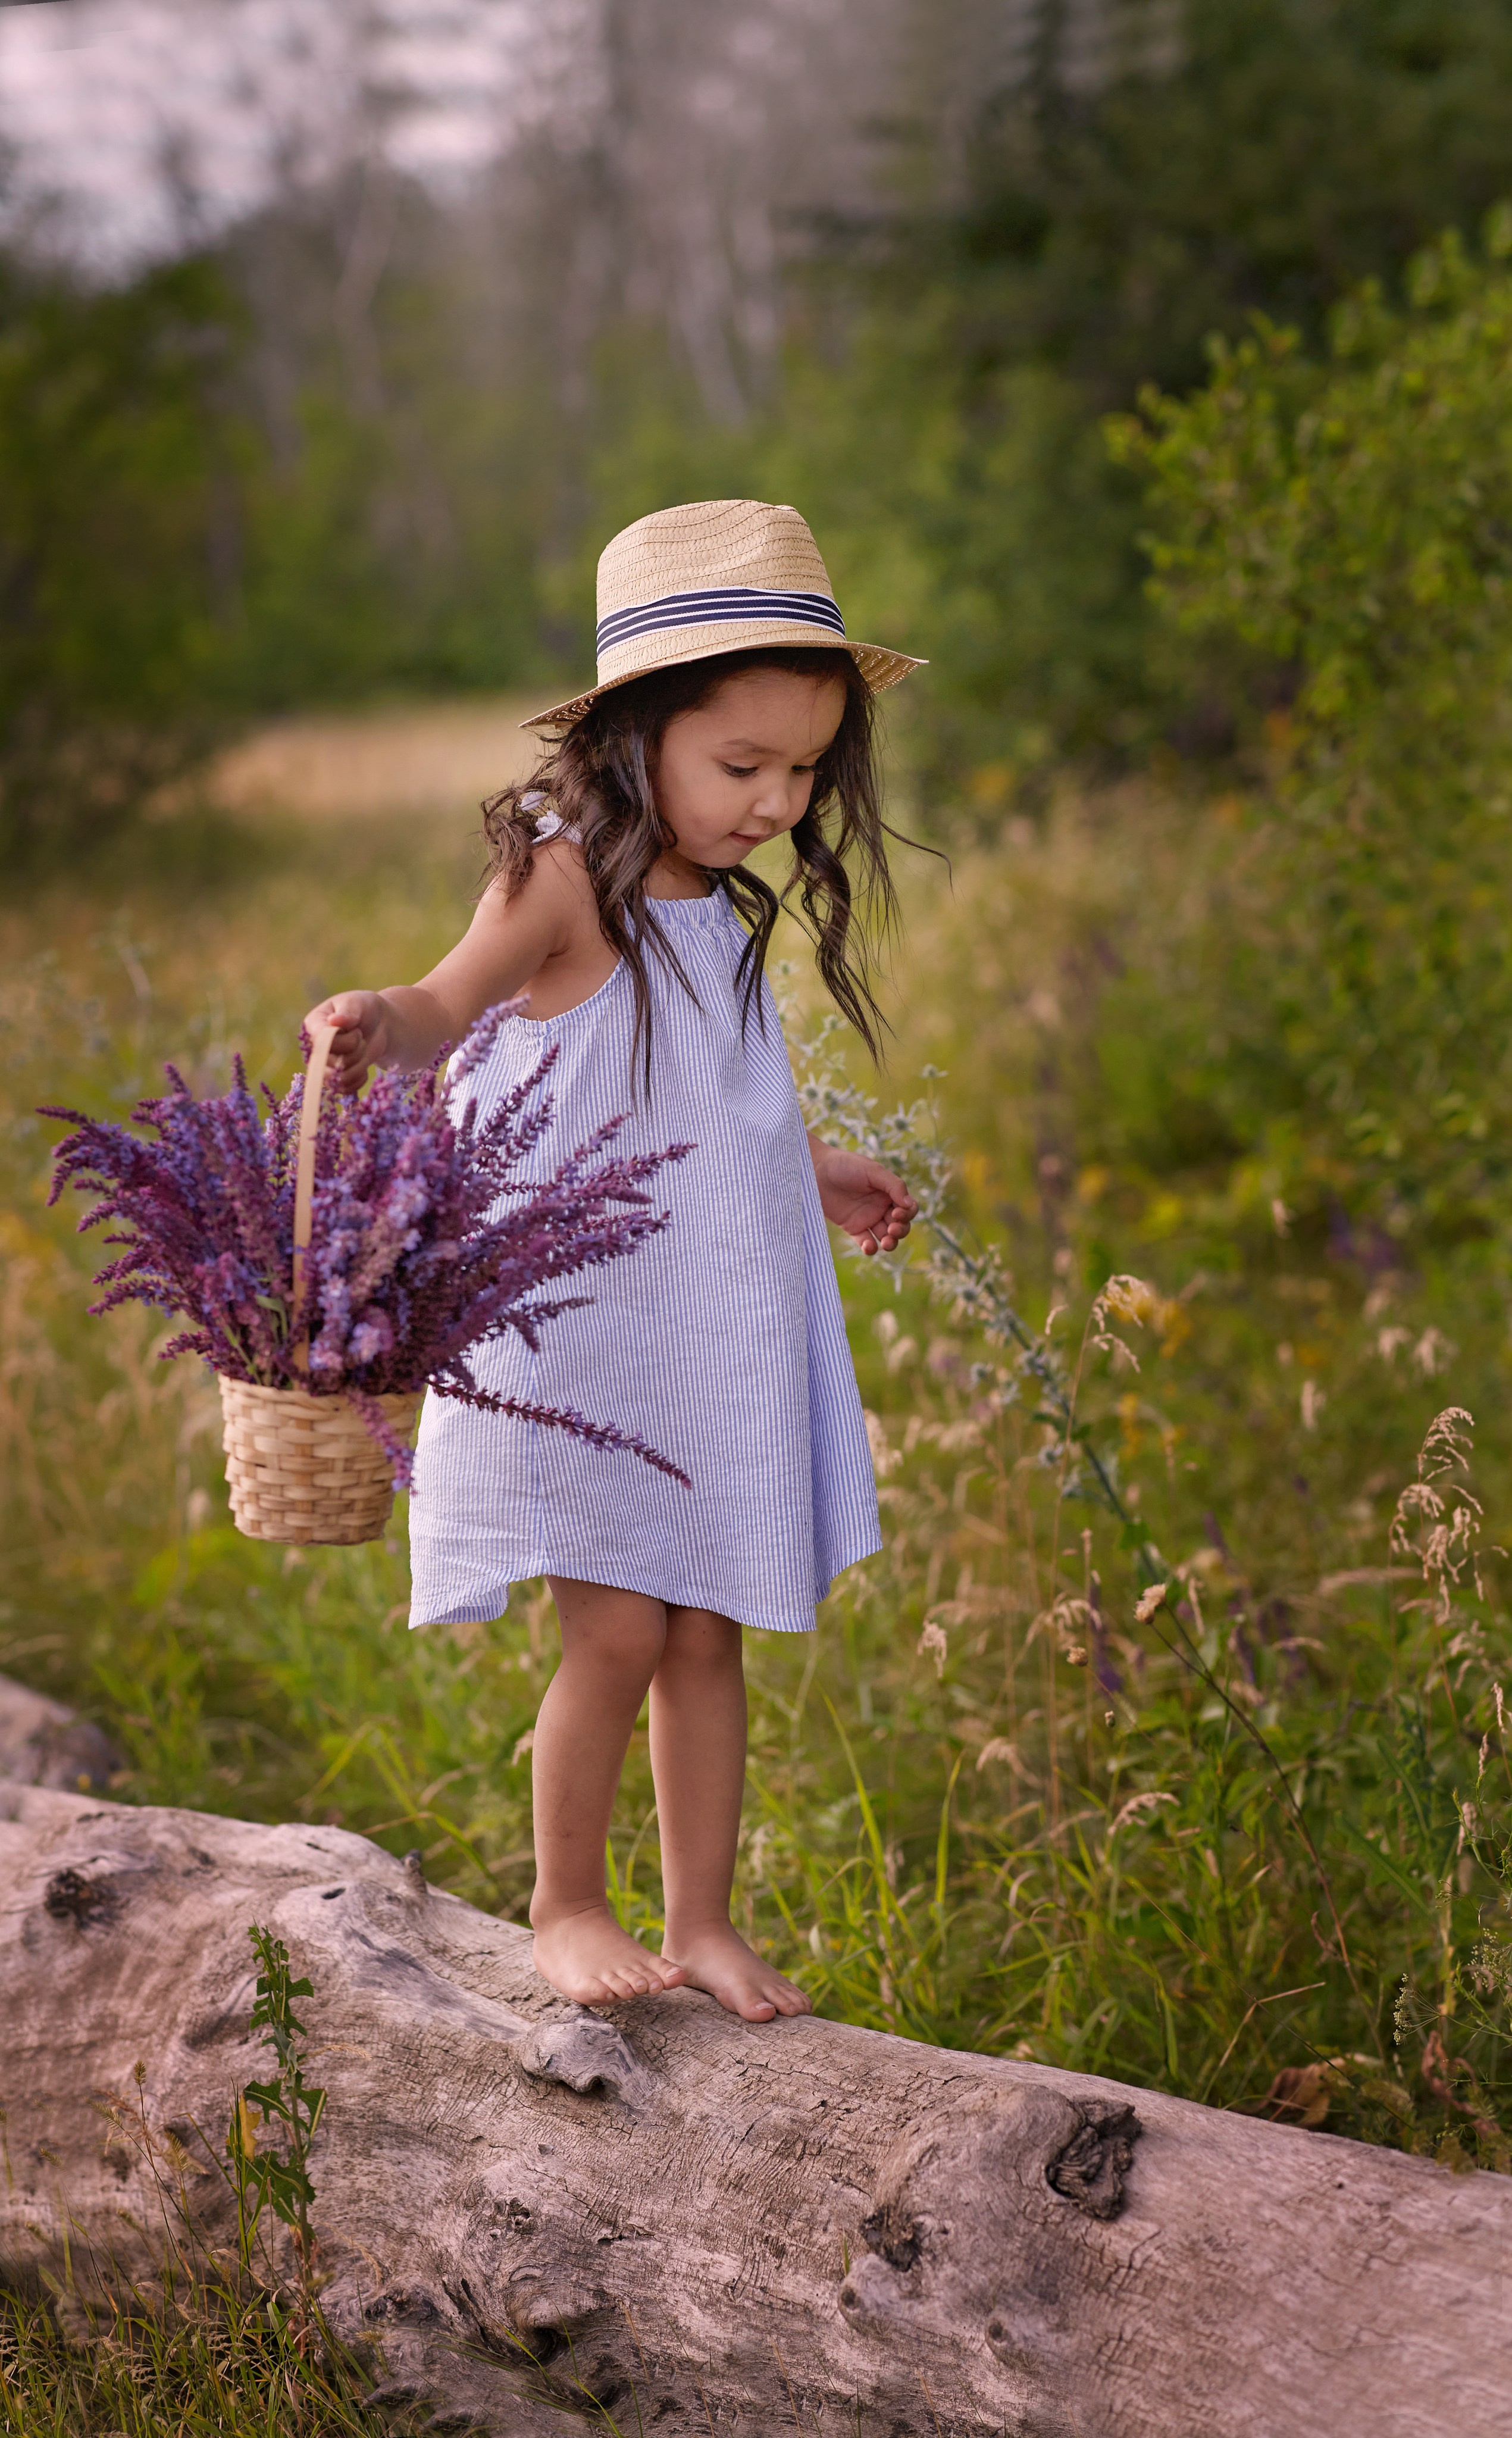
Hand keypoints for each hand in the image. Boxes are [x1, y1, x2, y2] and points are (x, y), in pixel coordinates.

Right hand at [303, 990, 390, 1093]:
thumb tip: (334, 1021)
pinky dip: (358, 1081)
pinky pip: (343, 1089)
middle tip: (363, 1039)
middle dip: (354, 1053)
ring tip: (364, 1051)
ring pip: (337, 1079)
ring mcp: (323, 1064)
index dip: (343, 1041)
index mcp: (313, 1024)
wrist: (379, 1024)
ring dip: (358, 1067)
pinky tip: (365, 1068)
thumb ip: (348, 1012)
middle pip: (329, 1063)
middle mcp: (313, 1047)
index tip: (357, 1030)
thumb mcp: (358, 1003)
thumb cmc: (365, 1009)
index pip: (320, 1042)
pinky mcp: (335, 1077)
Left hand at [808, 1139, 916, 1255]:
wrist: (815, 1170)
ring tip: (885, 1243)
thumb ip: (893, 1185)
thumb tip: (909, 1205)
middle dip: (901, 1230)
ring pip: (886, 1236)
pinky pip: (866, 1242)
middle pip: (901, 1225)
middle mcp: (881, 1206)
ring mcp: (867, 1218)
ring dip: (890, 1242)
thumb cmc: (845, 1165)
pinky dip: (871, 1248)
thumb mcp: (872, 1171)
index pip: (908, 1208)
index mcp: (889, 1192)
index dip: (908, 1214)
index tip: (896, 1212)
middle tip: (892, 1229)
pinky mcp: (853, 1227)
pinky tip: (869, 1247)